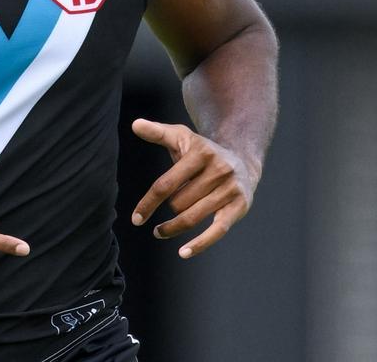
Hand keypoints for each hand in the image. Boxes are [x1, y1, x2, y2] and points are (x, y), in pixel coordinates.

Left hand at [129, 118, 256, 258]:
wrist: (242, 159)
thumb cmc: (201, 151)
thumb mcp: (180, 137)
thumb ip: (157, 132)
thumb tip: (134, 124)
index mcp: (200, 152)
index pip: (166, 184)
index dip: (148, 203)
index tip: (136, 219)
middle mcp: (218, 169)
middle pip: (179, 203)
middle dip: (169, 208)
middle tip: (167, 207)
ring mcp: (230, 188)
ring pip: (193, 217)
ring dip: (174, 227)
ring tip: (160, 231)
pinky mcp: (240, 205)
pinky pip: (217, 230)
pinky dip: (200, 244)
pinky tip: (183, 253)